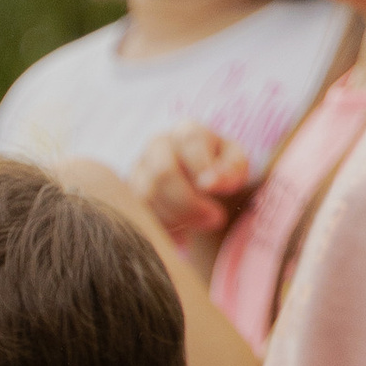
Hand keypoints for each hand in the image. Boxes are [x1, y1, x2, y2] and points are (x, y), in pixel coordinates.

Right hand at [131, 126, 255, 248]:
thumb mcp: (236, 165)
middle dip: (190, 202)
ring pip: (148, 197)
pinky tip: (183, 233)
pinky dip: (162, 228)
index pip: (190, 143)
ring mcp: (139, 169)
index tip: (216, 191)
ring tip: (201, 225)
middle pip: (163, 173)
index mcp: (186, 131)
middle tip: (215, 220)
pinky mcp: (129, 194)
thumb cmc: (220, 170)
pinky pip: (140, 214)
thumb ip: (231, 169)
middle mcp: (157, 145)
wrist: (200, 182)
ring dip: (178, 218)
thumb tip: (211, 183)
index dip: (203, 168)